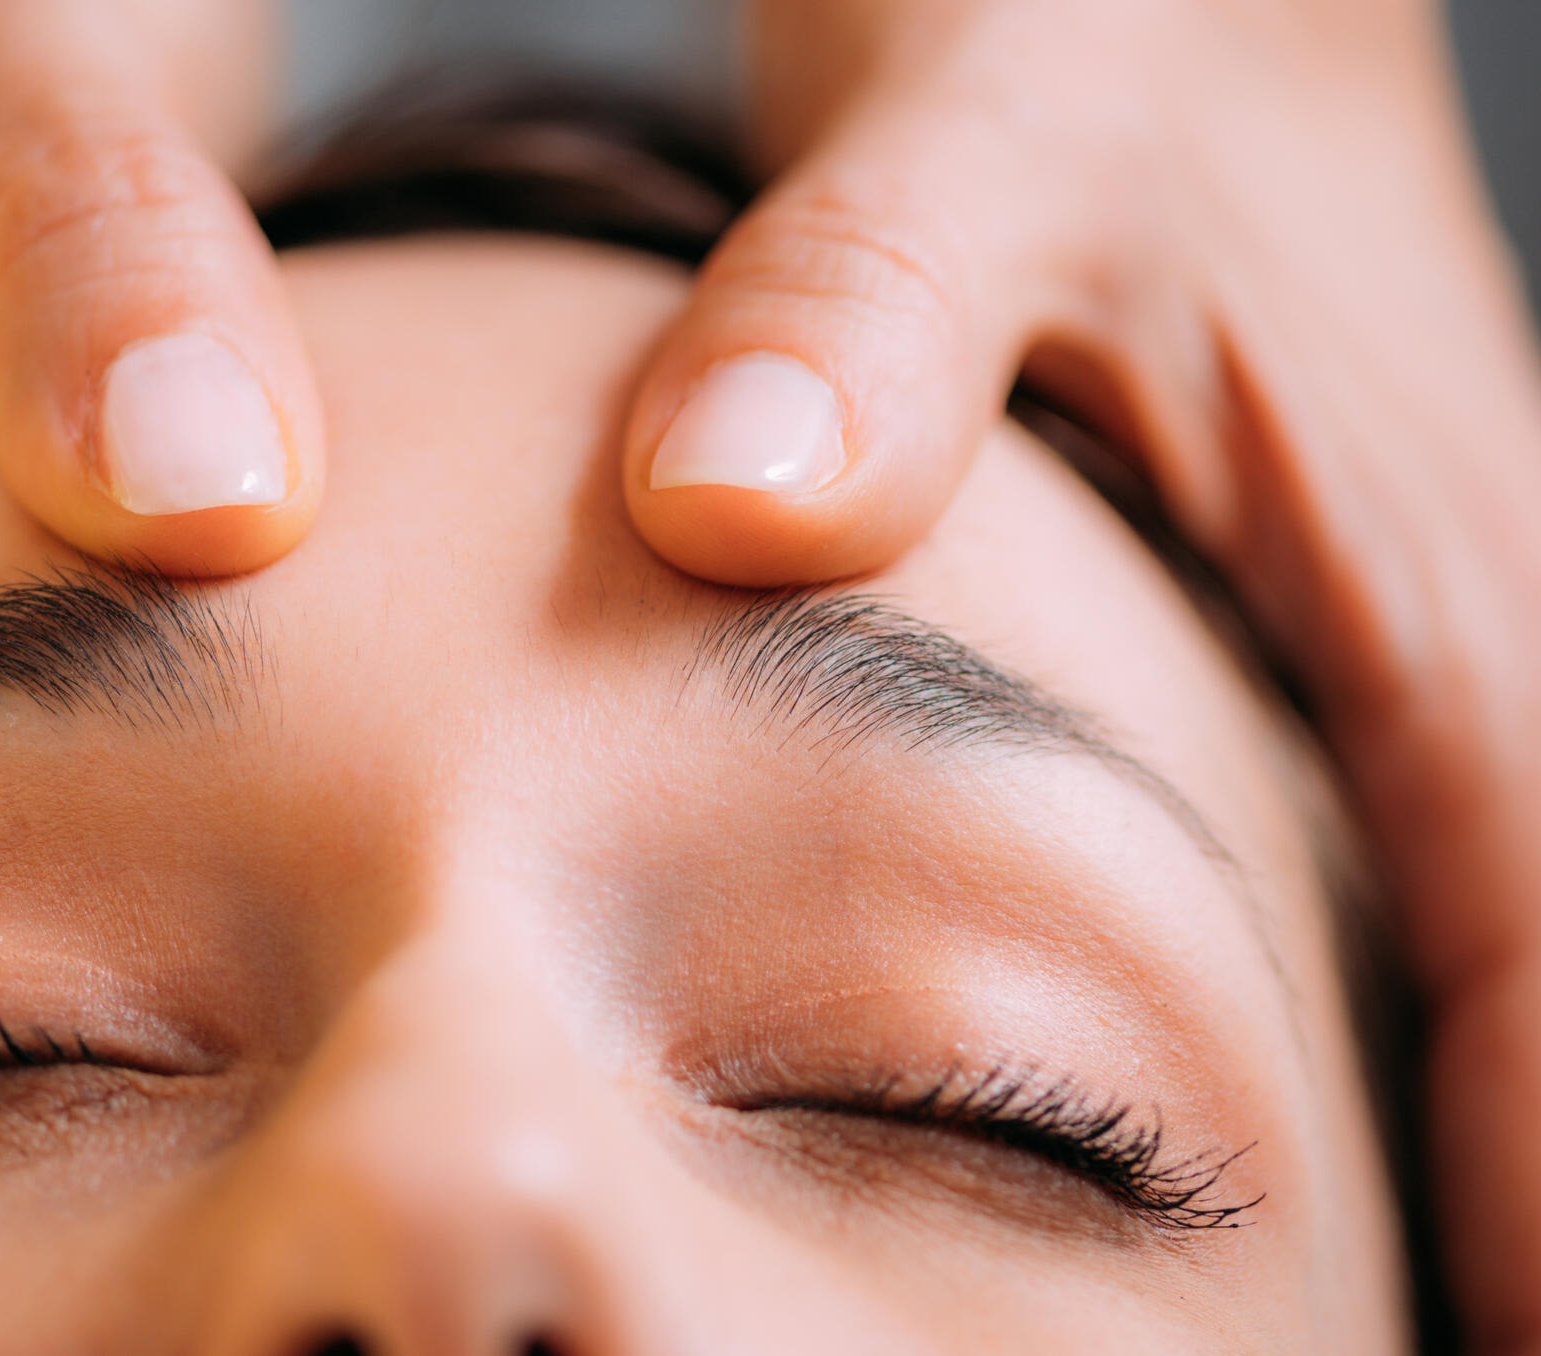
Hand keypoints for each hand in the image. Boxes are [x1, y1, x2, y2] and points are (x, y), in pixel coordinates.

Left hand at [623, 0, 1540, 1345]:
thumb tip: (730, 513)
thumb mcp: (978, 130)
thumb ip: (866, 318)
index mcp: (1457, 583)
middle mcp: (1500, 636)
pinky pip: (1452, 879)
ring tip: (1373, 1313)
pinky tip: (1318, 1124)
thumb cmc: (1093, 21)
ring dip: (1482, 1149)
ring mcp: (1453, 639)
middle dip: (1509, 1229)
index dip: (1514, 1220)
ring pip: (1520, 960)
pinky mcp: (1367, 626)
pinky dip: (1433, 1040)